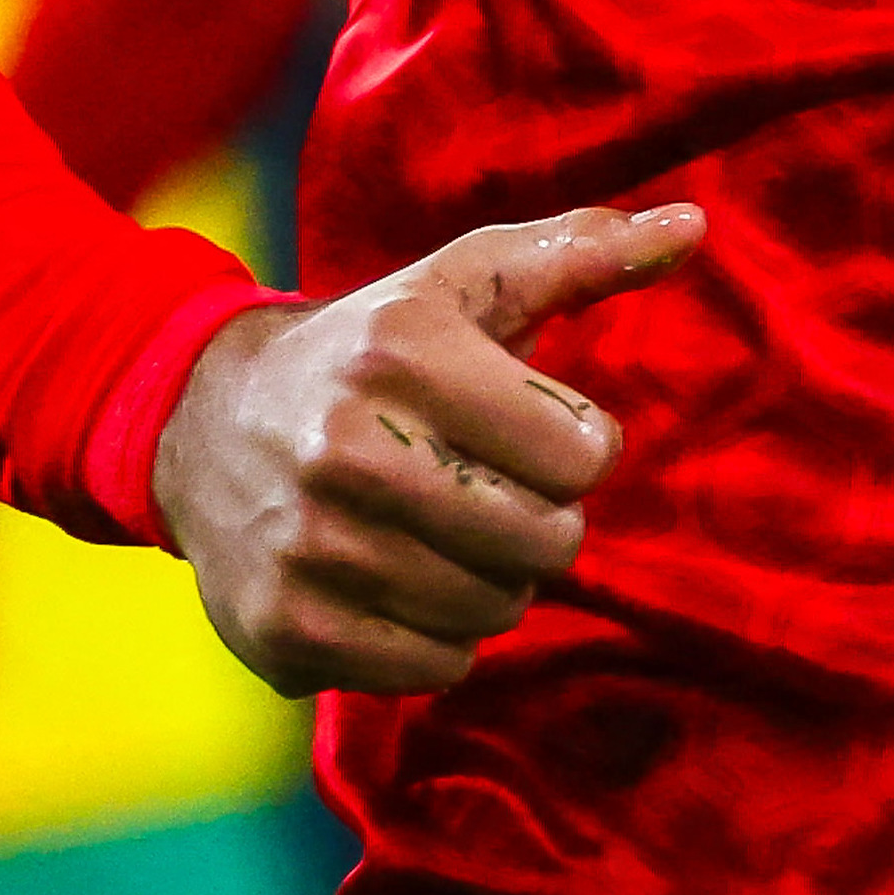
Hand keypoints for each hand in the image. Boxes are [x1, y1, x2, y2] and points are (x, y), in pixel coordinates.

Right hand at [154, 203, 703, 696]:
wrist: (198, 422)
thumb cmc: (367, 352)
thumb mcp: (462, 285)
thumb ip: (581, 254)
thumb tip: (695, 226)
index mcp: (400, 348)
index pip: (582, 454)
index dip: (571, 447)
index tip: (521, 429)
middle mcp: (344, 444)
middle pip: (545, 543)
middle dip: (535, 521)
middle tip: (479, 488)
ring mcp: (309, 544)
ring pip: (494, 612)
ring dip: (487, 580)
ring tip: (432, 530)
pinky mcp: (284, 627)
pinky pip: (434, 668)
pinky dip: (433, 636)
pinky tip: (390, 579)